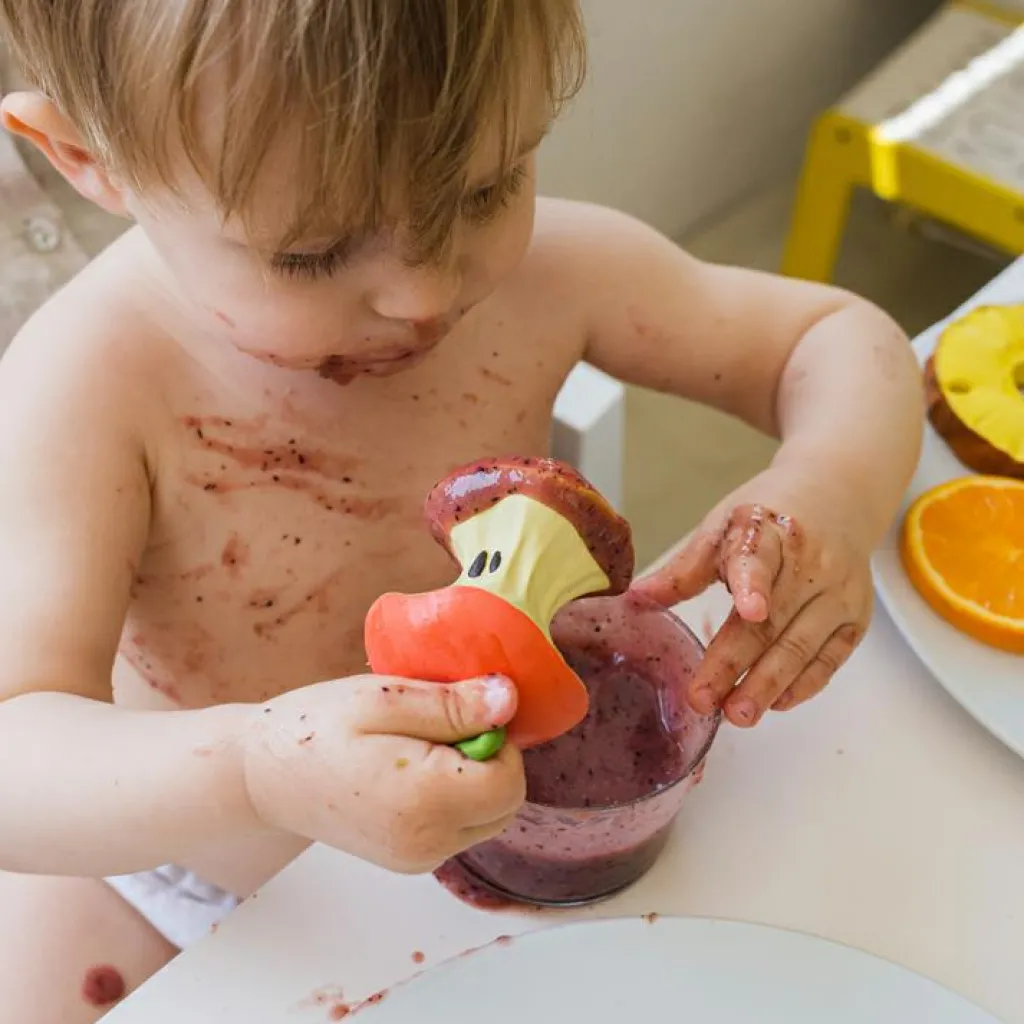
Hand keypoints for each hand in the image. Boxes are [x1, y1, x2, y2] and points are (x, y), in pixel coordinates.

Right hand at [242, 674, 524, 872]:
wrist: (263, 775)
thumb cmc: (318, 727)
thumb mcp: (384, 698)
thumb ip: (453, 704)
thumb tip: (509, 699)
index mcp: (424, 801)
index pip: (510, 780)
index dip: (497, 738)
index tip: (459, 712)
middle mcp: (427, 843)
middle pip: (506, 803)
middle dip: (490, 759)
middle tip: (439, 726)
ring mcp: (419, 858)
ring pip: (487, 816)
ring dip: (474, 778)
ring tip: (420, 746)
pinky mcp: (411, 860)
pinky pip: (460, 827)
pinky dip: (454, 796)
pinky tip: (412, 768)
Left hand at [632, 471, 872, 726]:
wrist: (836, 497)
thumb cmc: (767, 517)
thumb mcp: (722, 526)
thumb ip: (684, 568)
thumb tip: (636, 599)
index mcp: (769, 531)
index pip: (760, 560)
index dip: (752, 585)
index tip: (747, 610)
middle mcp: (811, 564)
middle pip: (772, 620)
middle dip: (736, 664)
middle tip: (703, 699)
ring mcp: (839, 593)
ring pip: (802, 647)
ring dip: (769, 686)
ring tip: (737, 714)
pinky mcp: (856, 617)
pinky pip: (831, 659)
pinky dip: (803, 685)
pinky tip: (776, 703)